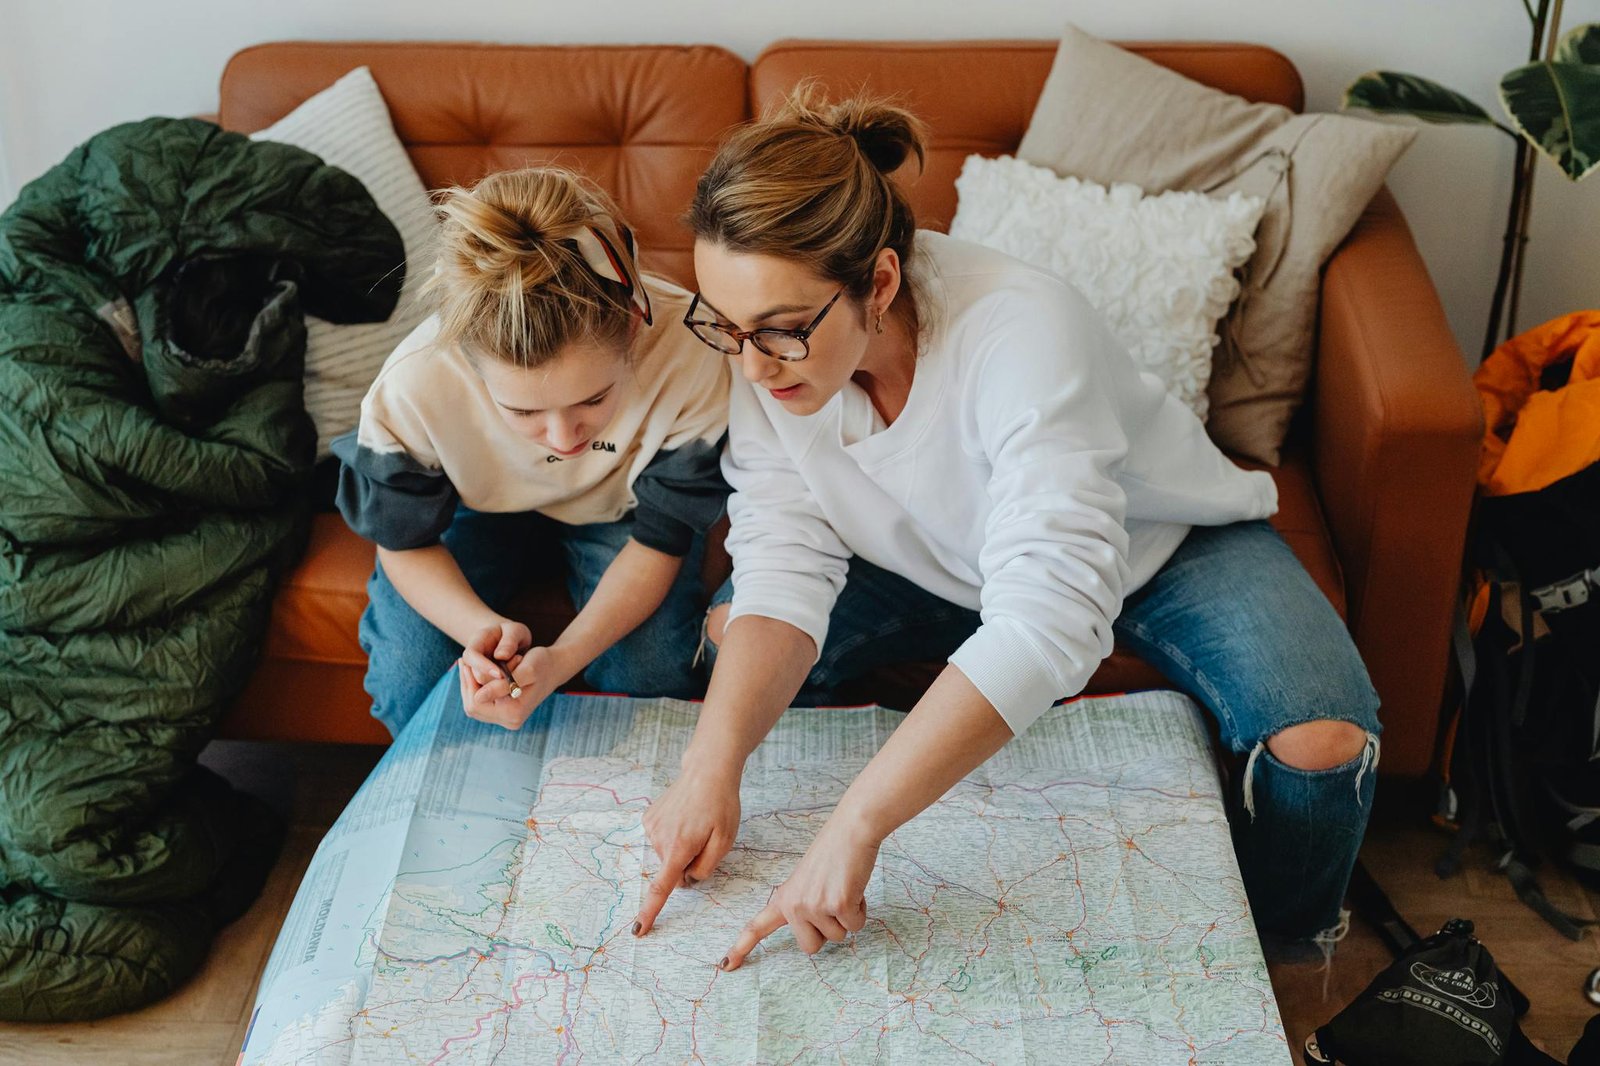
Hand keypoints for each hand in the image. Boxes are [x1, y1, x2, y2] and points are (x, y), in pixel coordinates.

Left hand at [458, 620, 540, 729]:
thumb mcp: (526, 670)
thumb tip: (478, 697)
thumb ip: (502, 685)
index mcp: (514, 713)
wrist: (554, 668)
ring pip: (473, 706)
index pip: (477, 702)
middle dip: (467, 684)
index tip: (466, 661)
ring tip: (467, 665)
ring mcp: (506, 719)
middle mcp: (510, 721)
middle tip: (464, 661)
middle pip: (472, 707)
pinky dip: (475, 687)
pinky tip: (474, 672)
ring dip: (469, 685)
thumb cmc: (542, 664)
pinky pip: (480, 704)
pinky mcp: (503, 713)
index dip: (469, 682)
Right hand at [634, 767, 742, 935]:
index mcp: (680, 847)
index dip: (650, 911)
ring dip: (680, 849)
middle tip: (705, 840)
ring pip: (666, 855)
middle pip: (671, 870)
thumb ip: (706, 867)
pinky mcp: (648, 818)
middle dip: (686, 865)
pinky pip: (661, 840)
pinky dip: (673, 836)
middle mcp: (660, 838)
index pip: (662, 887)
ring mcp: (651, 827)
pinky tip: (683, 818)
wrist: (707, 770)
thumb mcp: (725, 840)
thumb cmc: (722, 805)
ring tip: (695, 823)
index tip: (638, 930)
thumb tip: (686, 880)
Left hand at [720, 815, 877, 970]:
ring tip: (844, 888)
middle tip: (832, 902)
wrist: (852, 830)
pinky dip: (860, 911)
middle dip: (827, 932)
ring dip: (847, 917)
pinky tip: (855, 888)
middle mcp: (794, 905)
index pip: (757, 927)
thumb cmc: (834, 853)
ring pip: (837, 936)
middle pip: (810, 947)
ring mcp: (815, 905)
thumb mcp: (807, 880)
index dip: (742, 948)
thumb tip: (814, 933)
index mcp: (784, 898)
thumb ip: (803, 905)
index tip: (726, 965)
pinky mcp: (838, 905)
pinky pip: (855, 926)